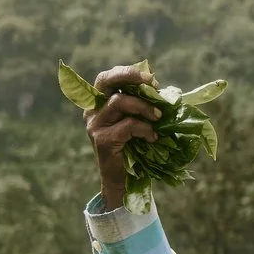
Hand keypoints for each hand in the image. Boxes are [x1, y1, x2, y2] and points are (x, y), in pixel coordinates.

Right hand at [82, 63, 162, 209]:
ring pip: (119, 102)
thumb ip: (141, 103)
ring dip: (144, 107)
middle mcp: (92, 111)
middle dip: (130, 76)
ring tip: (158, 117)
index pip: (107, 78)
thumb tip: (160, 89)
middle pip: (105, 80)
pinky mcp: (102, 139)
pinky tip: (152, 137)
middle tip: (152, 84)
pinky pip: (128, 125)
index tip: (151, 79)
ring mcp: (95, 125)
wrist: (124, 181)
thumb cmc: (134, 148)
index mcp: (100, 103)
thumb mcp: (137, 120)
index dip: (128, 73)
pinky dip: (145, 129)